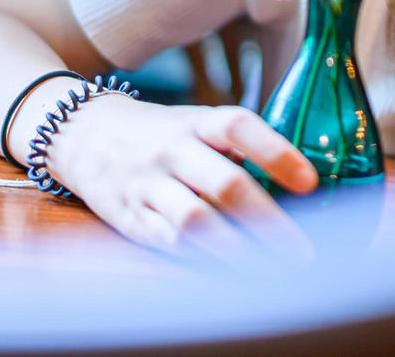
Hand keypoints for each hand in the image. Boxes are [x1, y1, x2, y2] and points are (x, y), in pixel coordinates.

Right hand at [48, 97, 318, 264]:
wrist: (83, 133)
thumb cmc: (159, 132)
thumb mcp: (194, 122)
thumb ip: (235, 146)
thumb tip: (296, 179)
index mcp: (196, 121)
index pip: (239, 127)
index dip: (276, 152)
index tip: (310, 183)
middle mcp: (172, 150)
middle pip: (225, 184)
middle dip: (269, 222)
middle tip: (302, 252)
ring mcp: (148, 185)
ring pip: (196, 220)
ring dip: (238, 251)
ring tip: (272, 271)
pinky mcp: (130, 217)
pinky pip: (169, 242)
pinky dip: (201, 260)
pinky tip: (230, 274)